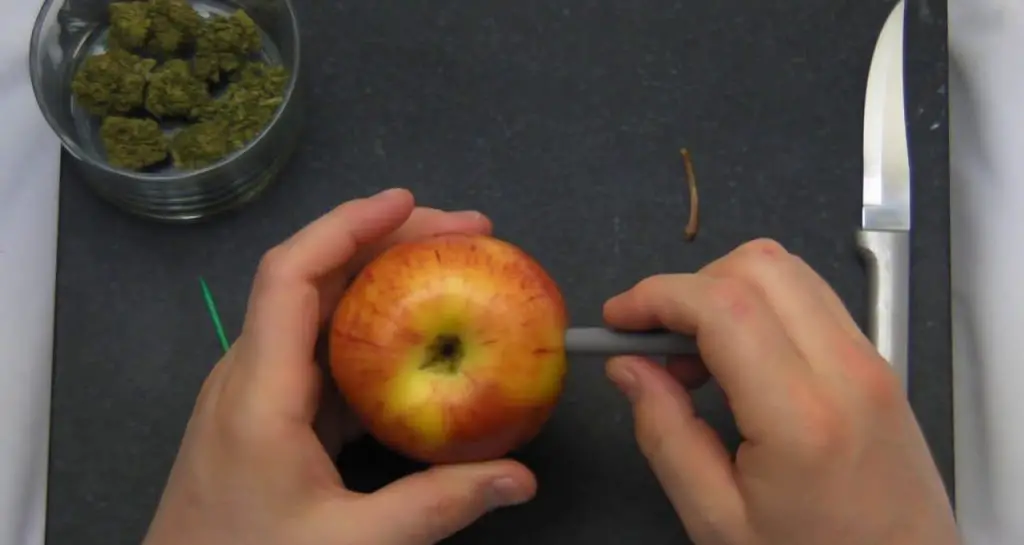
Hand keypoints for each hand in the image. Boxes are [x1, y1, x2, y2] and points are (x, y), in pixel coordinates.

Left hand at [142, 189, 536, 544]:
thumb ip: (436, 506)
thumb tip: (520, 478)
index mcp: (260, 391)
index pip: (292, 273)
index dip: (347, 225)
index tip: (409, 202)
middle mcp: (250, 374)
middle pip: (312, 276)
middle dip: (387, 242)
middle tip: (466, 237)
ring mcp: (255, 392)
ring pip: (318, 310)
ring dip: (382, 282)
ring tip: (452, 274)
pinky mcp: (267, 413)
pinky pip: (321, 352)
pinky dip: (372, 332)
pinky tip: (417, 344)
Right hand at [603, 239, 957, 544]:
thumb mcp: (717, 518)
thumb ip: (665, 435)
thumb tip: (628, 366)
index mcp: (801, 417)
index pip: (723, 305)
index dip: (656, 296)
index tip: (617, 320)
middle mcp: (847, 371)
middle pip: (757, 266)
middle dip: (688, 285)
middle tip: (653, 340)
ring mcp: (871, 360)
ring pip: (787, 270)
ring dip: (724, 290)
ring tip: (694, 355)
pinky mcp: (878, 363)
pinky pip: (811, 297)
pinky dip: (760, 304)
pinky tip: (737, 358)